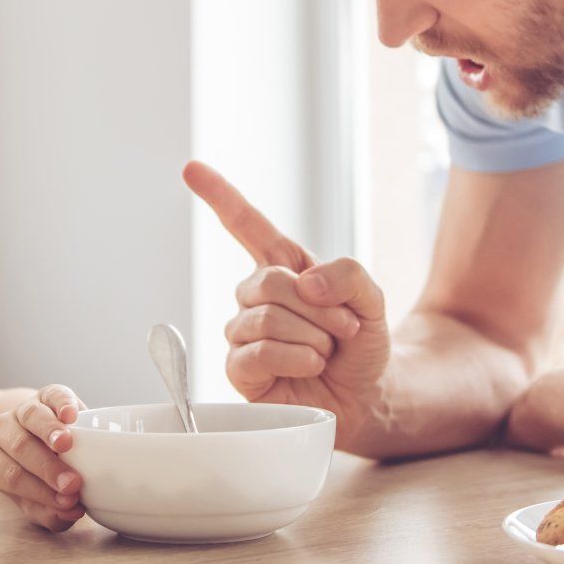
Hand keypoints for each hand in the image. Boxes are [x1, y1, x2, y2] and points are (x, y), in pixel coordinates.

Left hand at [0, 383, 85, 531]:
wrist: (35, 433)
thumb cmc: (36, 475)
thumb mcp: (35, 498)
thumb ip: (49, 511)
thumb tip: (70, 512)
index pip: (12, 478)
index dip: (39, 492)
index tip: (67, 502)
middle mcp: (1, 431)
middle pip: (20, 448)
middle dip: (47, 468)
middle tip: (72, 484)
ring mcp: (23, 409)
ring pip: (31, 416)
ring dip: (48, 431)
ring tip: (66, 445)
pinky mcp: (48, 394)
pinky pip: (53, 395)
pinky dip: (63, 404)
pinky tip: (72, 415)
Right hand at [183, 160, 393, 452]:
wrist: (366, 395)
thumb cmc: (361, 345)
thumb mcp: (371, 299)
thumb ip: (347, 275)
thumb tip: (304, 283)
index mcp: (284, 267)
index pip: (247, 225)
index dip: (219, 195)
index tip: (191, 168)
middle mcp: (256, 295)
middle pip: (271, 281)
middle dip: (320, 308)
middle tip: (345, 328)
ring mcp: (244, 331)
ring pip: (267, 318)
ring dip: (312, 336)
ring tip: (327, 351)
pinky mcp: (240, 369)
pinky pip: (259, 352)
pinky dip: (296, 358)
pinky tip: (311, 365)